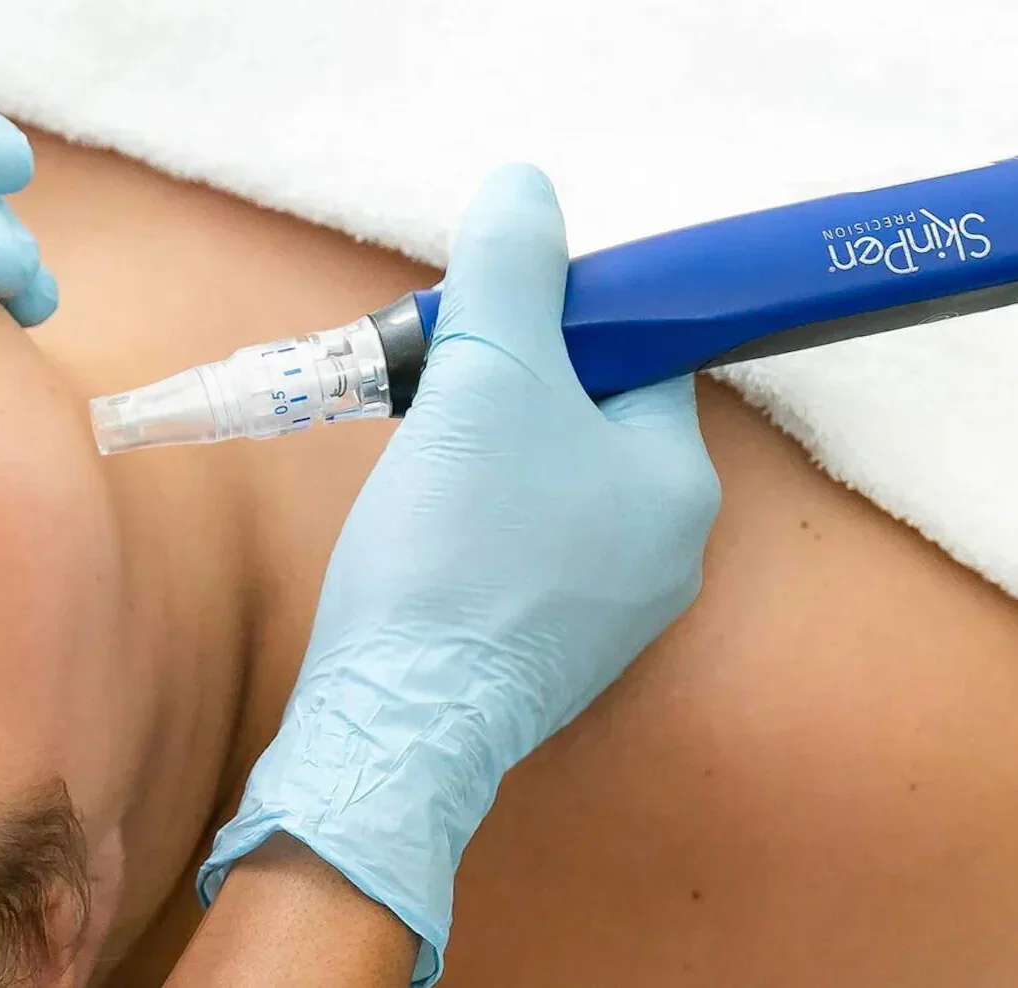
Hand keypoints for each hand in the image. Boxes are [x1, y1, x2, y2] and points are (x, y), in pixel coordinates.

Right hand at [199, 164, 720, 983]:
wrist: (393, 718)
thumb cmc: (453, 546)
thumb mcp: (485, 378)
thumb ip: (510, 273)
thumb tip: (527, 187)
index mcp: (679, 483)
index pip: (637, 359)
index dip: (559, 325)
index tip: (487, 330)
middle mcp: (667, 551)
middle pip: (590, 420)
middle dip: (512, 390)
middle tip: (440, 393)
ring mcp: (613, 611)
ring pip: (552, 483)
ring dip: (490, 451)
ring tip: (426, 462)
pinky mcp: (551, 650)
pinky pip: (526, 546)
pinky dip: (480, 517)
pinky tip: (428, 528)